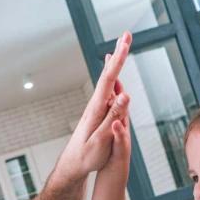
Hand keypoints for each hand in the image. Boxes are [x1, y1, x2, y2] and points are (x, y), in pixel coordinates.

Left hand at [58, 32, 132, 179]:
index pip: (109, 79)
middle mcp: (95, 103)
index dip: (119, 59)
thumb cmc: (87, 155)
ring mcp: (96, 107)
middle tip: (127, 34)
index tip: (126, 42)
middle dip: (119, 53)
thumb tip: (125, 95)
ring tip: (122, 45)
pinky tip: (113, 70)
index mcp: (97, 108)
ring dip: (116, 61)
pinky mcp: (98, 112)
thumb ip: (114, 116)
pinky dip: (113, 74)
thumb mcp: (102, 138)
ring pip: (108, 79)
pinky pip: (108, 88)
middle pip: (108, 73)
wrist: (73, 165)